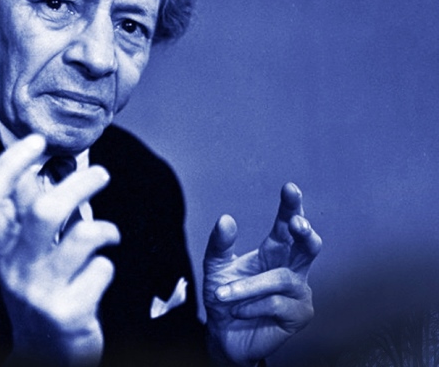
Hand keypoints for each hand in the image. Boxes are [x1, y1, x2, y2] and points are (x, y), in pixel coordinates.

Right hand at [0, 134, 119, 365]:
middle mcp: (14, 269)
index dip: (8, 164)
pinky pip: (101, 270)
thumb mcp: (26, 254)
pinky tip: (102, 270)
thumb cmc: (41, 289)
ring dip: (105, 227)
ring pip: (80, 236)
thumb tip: (43, 169)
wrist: (45, 354)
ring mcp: (40, 292)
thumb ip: (30, 215)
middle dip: (81, 183)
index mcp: (1, 248)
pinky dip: (108, 264)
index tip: (37, 141)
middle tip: (103, 174)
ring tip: (110, 232)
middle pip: (44, 211)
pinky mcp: (68, 313)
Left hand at [203, 183, 321, 366]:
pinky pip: (276, 303)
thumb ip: (219, 244)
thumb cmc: (224, 298)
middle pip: (307, 244)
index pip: (285, 225)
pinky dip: (252, 306)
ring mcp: (298, 290)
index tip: (290, 188)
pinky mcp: (299, 313)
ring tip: (225, 295)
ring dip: (249, 286)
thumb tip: (226, 218)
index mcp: (274, 251)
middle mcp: (291, 267)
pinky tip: (240, 311)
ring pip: (281, 278)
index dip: (290, 207)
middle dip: (304, 232)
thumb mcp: (215, 267)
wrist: (224, 335)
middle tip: (296, 223)